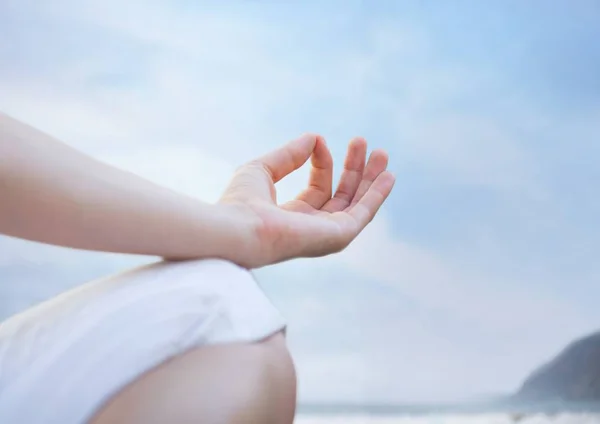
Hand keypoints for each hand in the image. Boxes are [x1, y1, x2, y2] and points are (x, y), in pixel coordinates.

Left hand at [218, 134, 394, 267]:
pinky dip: (377, 195)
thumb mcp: (263, 169)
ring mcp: (326, 234)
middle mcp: (312, 227)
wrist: (240, 228)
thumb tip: (314, 138)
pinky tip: (388, 176)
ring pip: (356, 204)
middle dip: (354, 169)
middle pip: (342, 195)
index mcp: (293, 215)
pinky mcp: (339, 236)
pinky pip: (364, 214)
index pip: (318, 186)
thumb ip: (289, 154)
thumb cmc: (241, 203)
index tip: (320, 141)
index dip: (322, 161)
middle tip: (363, 142)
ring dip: (370, 178)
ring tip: (382, 153)